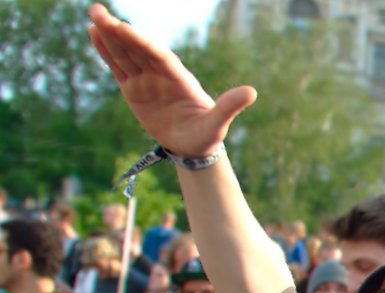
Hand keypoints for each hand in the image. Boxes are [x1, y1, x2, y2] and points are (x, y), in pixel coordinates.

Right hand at [87, 4, 256, 157]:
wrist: (195, 146)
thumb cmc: (208, 135)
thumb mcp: (218, 124)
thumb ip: (230, 106)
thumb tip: (252, 92)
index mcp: (179, 79)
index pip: (158, 56)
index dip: (140, 42)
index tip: (121, 28)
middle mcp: (162, 75)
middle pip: (138, 49)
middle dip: (118, 32)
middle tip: (97, 12)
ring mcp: (147, 80)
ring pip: (126, 55)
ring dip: (109, 36)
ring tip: (93, 15)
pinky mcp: (135, 89)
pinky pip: (119, 68)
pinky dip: (107, 52)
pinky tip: (94, 35)